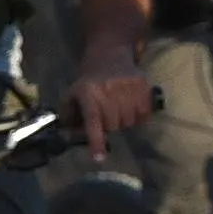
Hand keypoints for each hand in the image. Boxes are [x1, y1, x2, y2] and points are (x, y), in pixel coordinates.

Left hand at [68, 44, 153, 161]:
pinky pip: (144, 114)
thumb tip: (69, 135)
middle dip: (109, 126)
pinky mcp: (143, 86)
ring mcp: (128, 88)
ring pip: (129, 122)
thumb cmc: (89, 81)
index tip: (99, 158)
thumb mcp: (72, 94)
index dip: (96, 141)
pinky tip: (131, 106)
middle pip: (113, 126)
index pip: (93, 122)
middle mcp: (108, 92)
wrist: (110, 55)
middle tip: (106, 114)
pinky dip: (138, 116)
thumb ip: (68, 116)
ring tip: (118, 108)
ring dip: (123, 120)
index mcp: (89, 95)